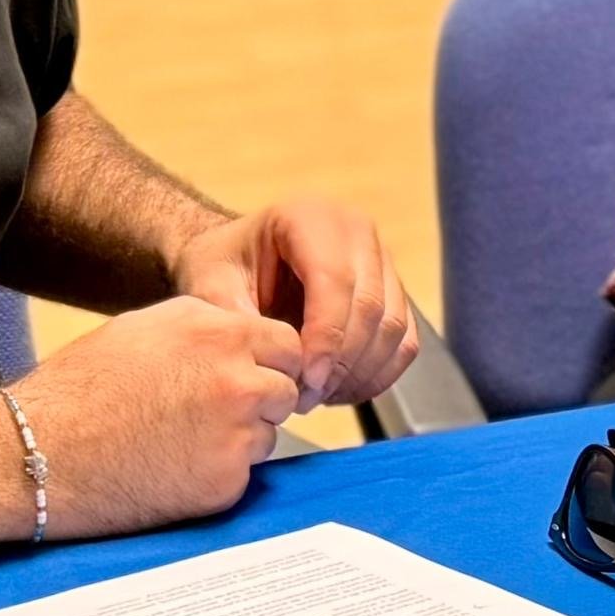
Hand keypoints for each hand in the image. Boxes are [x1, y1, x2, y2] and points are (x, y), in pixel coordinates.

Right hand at [10, 295, 307, 536]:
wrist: (38, 454)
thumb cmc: (78, 389)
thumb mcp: (143, 328)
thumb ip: (203, 327)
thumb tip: (241, 334)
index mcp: (218, 332)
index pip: (287, 344)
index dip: (268, 362)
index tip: (249, 375)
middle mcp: (238, 378)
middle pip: (285, 390)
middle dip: (261, 400)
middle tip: (213, 414)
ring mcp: (237, 433)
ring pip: (267, 434)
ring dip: (240, 438)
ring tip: (179, 441)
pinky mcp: (227, 481)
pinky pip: (243, 475)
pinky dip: (217, 475)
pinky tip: (172, 470)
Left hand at [170, 197, 422, 409]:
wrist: (240, 258)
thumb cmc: (224, 266)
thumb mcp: (211, 285)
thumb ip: (238, 319)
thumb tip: (278, 361)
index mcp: (311, 217)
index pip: (335, 281)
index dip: (325, 338)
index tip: (303, 381)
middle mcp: (357, 231)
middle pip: (370, 307)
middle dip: (341, 364)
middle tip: (304, 398)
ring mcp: (381, 260)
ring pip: (392, 328)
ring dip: (359, 374)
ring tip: (316, 396)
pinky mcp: (393, 291)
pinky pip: (404, 341)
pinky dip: (377, 375)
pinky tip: (338, 391)